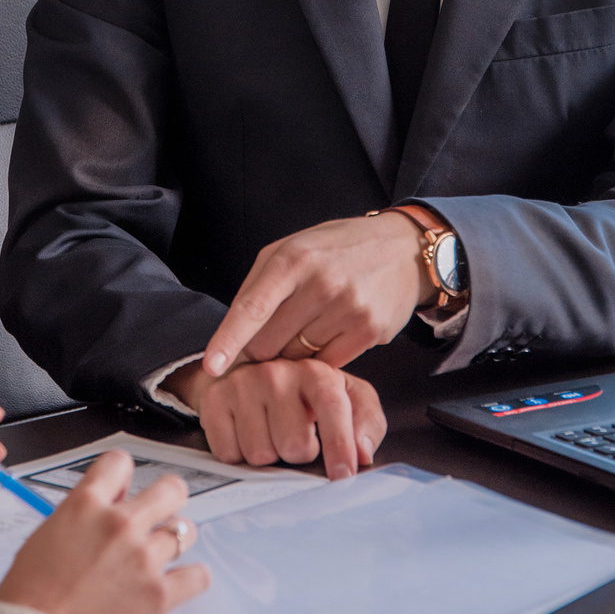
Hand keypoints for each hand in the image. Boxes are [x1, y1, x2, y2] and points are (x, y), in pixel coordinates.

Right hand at [0, 450, 211, 613]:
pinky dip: (191, 579)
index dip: (122, 476)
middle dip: (167, 499)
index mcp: (85, 506)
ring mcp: (143, 558)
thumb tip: (107, 507)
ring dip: (175, 542)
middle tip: (160, 514)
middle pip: (171, 489)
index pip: (119, 463)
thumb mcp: (45, 538)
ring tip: (159, 558)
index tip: (124, 490)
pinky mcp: (160, 594)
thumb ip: (80, 516)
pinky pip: (199, 575)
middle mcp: (120, 525)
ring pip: (187, 531)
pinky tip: (177, 584)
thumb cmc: (29, 597)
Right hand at [169, 358, 385, 478]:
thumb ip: (366, 424)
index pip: (331, 408)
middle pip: (293, 446)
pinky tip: (246, 432)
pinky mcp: (214, 399)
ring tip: (270, 431)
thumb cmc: (306, 395)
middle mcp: (278, 373)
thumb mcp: (347, 400)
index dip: (340, 445)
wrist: (250, 372)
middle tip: (295, 436)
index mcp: (316, 373)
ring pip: (259, 454)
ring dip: (268, 455)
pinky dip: (239, 454)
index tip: (343, 476)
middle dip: (298, 453)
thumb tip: (363, 454)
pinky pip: (229, 454)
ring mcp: (242, 384)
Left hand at [200, 212, 431, 376]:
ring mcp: (349, 308)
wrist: (403, 248)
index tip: (212, 365)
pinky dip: (320, 359)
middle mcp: (321, 283)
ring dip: (294, 353)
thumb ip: (260, 286)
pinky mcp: (370, 330)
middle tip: (276, 333)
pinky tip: (329, 335)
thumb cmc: (337, 250)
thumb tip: (232, 338)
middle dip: (263, 347)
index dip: (228, 339)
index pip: (253, 307)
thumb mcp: (293, 248)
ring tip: (310, 326)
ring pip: (297, 357)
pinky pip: (327, 364)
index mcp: (293, 258)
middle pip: (270, 342)